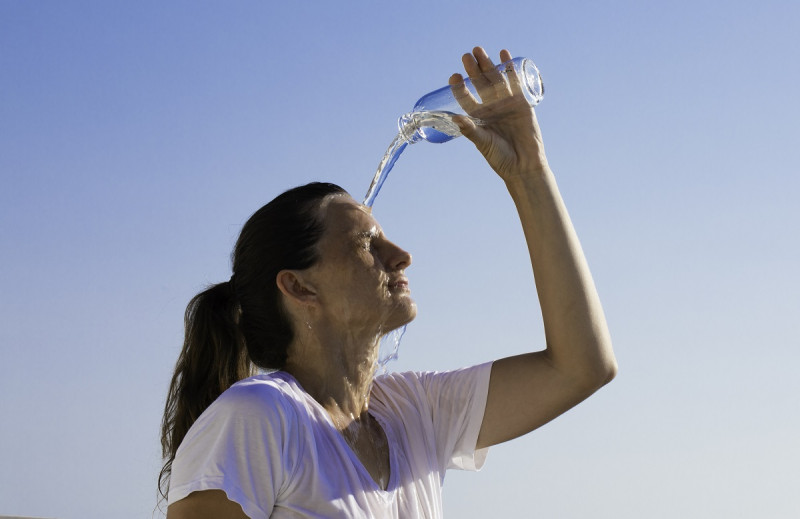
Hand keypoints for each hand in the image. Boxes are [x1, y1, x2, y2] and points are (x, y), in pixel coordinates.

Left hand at [450, 47, 548, 180]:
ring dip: (488, 64)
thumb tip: (455, 118)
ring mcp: (505, 103)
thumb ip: (470, 130)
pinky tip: (504, 54)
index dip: (459, 87)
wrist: (524, 164)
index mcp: (477, 117)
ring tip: (479, 50)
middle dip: (473, 70)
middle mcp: (490, 107)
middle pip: (480, 84)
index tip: (454, 77)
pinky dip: (509, 68)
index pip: (465, 98)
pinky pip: (514, 81)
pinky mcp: (521, 102)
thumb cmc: (500, 157)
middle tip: (466, 56)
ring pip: (495, 80)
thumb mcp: (482, 142)